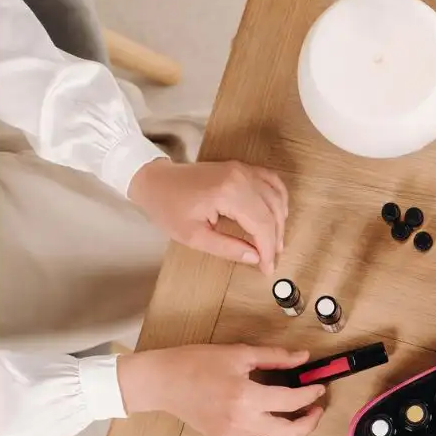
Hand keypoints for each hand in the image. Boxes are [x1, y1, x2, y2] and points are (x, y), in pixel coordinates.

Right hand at [117, 344, 325, 435]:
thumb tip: (303, 357)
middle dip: (310, 422)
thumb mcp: (239, 353)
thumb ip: (275, 356)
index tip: (318, 387)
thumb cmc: (196, 363)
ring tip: (298, 423)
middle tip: (316, 408)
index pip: (291, 401)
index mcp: (246, 397)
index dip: (311, 394)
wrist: (163, 381)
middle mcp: (241, 423)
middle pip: (290, 434)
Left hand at [128, 159, 288, 275]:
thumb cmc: (168, 206)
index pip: (261, 225)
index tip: (267, 268)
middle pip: (272, 212)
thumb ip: (227, 248)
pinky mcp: (242, 168)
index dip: (268, 250)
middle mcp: (241, 177)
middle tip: (270, 260)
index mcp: (228, 193)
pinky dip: (279, 199)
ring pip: (276, 197)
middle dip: (275, 239)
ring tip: (275, 243)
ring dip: (280, 222)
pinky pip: (272, 181)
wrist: (155, 180)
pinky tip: (279, 214)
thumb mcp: (193, 236)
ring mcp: (243, 169)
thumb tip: (255, 257)